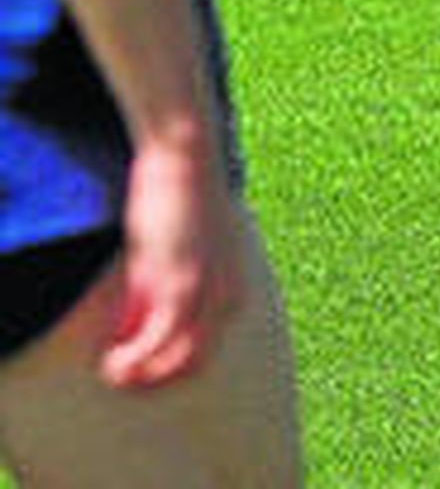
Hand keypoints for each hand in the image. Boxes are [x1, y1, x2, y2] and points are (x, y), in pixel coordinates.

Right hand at [100, 130, 241, 390]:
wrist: (187, 154)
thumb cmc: (181, 195)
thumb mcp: (179, 250)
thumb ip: (162, 288)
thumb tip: (133, 324)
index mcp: (234, 288)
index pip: (204, 351)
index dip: (166, 365)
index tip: (136, 360)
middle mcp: (228, 295)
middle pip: (193, 365)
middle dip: (155, 379)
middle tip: (121, 376)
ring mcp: (207, 291)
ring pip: (175, 361)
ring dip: (139, 376)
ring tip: (112, 370)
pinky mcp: (182, 281)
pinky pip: (157, 341)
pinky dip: (133, 359)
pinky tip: (109, 361)